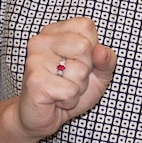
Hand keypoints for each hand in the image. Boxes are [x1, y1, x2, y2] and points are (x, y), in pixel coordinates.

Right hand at [18, 17, 115, 140]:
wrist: (46, 117)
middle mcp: (41, 40)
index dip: (92, 48)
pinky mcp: (34, 81)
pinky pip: (71, 91)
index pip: (86, 26)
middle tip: (69, 78)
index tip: (77, 61)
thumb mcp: (99, 73)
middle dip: (85, 70)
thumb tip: (101, 50)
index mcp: (55, 31)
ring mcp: (35, 60)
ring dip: (78, 87)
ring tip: (62, 89)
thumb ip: (107, 60)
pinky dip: (70, 100)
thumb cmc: (71, 89)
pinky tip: (56, 99)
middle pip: (85, 47)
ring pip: (80, 71)